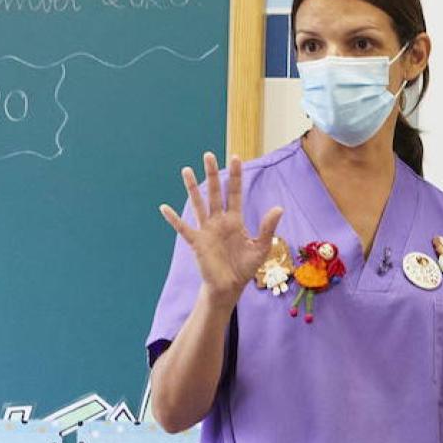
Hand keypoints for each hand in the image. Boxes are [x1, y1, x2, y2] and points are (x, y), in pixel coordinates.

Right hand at [159, 152, 284, 308]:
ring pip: (199, 204)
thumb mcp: (261, 248)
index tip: (236, 157)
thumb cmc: (244, 268)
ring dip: (193, 188)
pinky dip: (173, 219)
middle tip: (208, 155)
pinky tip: (164, 208)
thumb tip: (279, 208)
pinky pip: (183, 228)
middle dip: (213, 174)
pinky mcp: (197, 242)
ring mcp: (207, 230)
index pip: (235, 193)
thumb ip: (267, 228)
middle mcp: (219, 221)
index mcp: (235, 220)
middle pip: (216, 192)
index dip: (235, 176)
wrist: (230, 287)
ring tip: (187, 170)